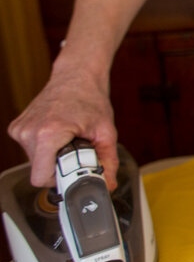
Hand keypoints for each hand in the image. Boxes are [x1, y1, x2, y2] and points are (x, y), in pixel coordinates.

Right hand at [8, 66, 118, 189]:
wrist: (76, 76)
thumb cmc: (91, 99)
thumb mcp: (106, 132)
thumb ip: (108, 161)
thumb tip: (108, 185)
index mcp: (48, 134)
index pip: (41, 178)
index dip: (60, 180)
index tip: (75, 173)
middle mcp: (28, 132)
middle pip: (38, 172)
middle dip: (59, 168)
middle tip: (77, 153)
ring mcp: (20, 129)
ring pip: (35, 162)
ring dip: (53, 157)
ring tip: (69, 139)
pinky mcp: (17, 128)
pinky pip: (31, 151)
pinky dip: (46, 148)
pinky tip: (59, 133)